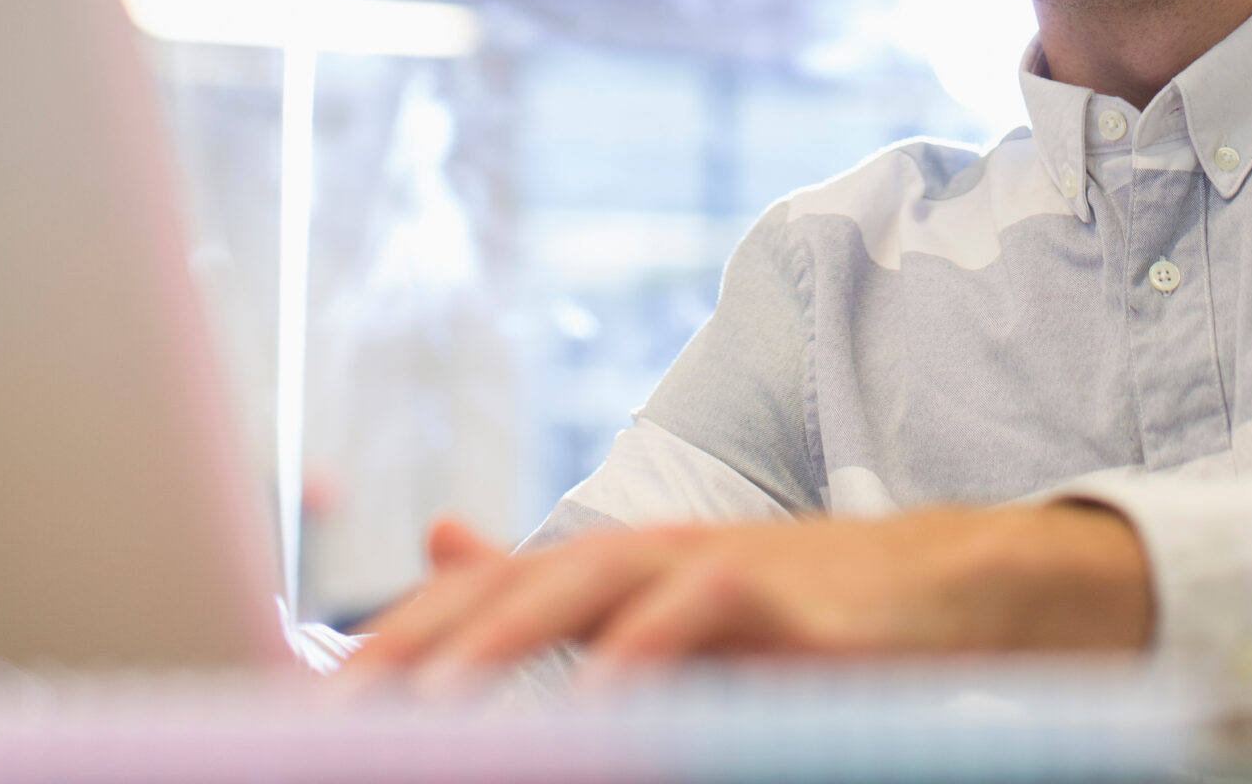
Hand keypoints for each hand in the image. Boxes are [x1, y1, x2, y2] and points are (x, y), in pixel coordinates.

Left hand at [340, 503, 1152, 690]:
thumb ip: (543, 587)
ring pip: (585, 586)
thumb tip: (438, 537)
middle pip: (506, 590)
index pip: (469, 597)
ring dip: (501, 640)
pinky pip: (698, 615)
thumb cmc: (794, 614)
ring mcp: (707, 567)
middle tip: (334, 714)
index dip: (385, 644)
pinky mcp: (778, 595)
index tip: (305, 706)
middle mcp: (640, 554)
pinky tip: (600, 701)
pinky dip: (644, 655)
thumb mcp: (659, 606)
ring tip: (427, 702)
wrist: (946, 588)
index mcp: (602, 568)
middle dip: (414, 649)